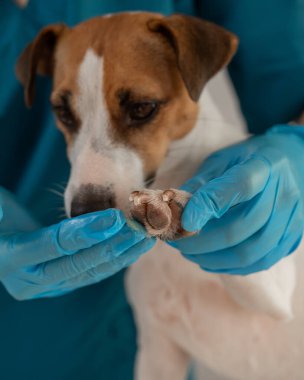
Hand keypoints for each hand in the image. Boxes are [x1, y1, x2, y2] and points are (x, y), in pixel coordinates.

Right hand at [0, 188, 154, 299]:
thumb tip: (2, 213)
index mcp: (9, 259)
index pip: (54, 245)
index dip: (86, 232)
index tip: (117, 218)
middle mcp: (28, 280)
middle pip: (78, 264)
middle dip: (113, 245)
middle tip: (141, 228)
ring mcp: (47, 285)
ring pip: (91, 272)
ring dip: (121, 255)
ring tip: (146, 237)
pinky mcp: (62, 282)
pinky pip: (93, 272)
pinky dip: (115, 259)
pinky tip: (134, 247)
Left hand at [169, 125, 303, 274]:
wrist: (291, 162)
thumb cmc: (249, 160)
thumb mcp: (222, 160)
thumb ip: (201, 183)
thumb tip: (174, 207)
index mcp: (264, 166)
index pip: (238, 187)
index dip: (208, 206)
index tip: (183, 221)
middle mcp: (283, 194)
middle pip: (241, 227)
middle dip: (202, 241)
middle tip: (177, 242)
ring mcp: (291, 219)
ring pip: (250, 252)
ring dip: (213, 258)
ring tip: (190, 253)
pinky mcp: (291, 239)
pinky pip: (260, 262)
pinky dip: (231, 267)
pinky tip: (211, 261)